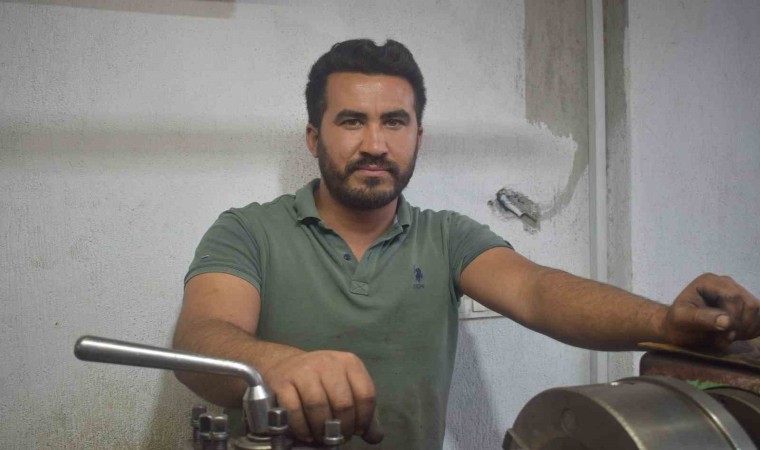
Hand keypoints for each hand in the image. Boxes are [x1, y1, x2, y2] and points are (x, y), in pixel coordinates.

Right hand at [262, 350, 376, 443]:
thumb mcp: (346, 388)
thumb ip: (362, 411)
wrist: (286, 365)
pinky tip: (306, 434)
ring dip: (321, 430)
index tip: (357, 430)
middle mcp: (328, 363)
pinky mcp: (282, 382)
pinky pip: (294, 409)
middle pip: (343, 403)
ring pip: (318, 406)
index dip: (364, 419)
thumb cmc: (322, 381)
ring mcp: (304, 370)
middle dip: (343, 428)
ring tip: (322, 438)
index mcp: (350, 363)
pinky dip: (301, 427)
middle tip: (338, 437)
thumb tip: (375, 436)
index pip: (366, 394)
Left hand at [662, 273, 759, 349]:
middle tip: (723, 338)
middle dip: (738, 326)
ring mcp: (738, 293)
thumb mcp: (682, 320)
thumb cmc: (678, 323)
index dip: (733, 318)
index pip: (733, 297)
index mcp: (709, 281)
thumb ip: (702, 319)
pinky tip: (735, 334)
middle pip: (749, 304)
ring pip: (757, 312)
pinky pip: (759, 319)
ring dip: (745, 329)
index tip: (723, 334)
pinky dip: (751, 330)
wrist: (681, 330)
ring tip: (726, 336)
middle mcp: (726, 283)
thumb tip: (727, 321)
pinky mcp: (745, 306)